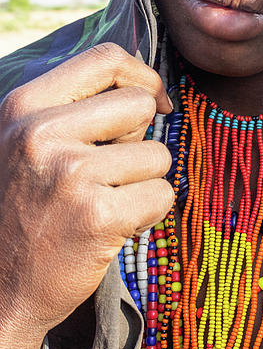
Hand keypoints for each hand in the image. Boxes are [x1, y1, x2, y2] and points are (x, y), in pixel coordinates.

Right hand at [0, 43, 173, 348]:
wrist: (1, 290)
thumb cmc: (26, 211)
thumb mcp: (29, 144)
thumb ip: (75, 110)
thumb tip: (150, 89)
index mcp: (24, 106)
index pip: (105, 58)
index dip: (142, 76)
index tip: (153, 102)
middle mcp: (42, 133)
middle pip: (141, 105)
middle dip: (141, 140)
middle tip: (113, 173)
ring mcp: (70, 173)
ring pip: (158, 155)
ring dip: (144, 184)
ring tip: (105, 205)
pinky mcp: (97, 214)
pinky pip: (161, 195)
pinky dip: (147, 215)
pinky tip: (112, 229)